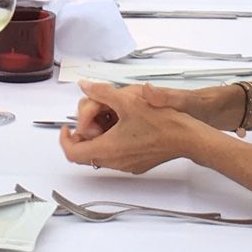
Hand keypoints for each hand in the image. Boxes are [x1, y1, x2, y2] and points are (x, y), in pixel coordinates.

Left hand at [59, 82, 212, 172]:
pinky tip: (123, 126)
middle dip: (83, 136)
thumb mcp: (127, 100)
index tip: (68, 126)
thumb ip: (101, 92)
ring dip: (98, 139)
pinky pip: (116, 157)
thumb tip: (84, 86)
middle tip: (90, 119)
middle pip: (85, 155)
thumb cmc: (161, 122)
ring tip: (107, 119)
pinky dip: (112, 144)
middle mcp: (115, 162)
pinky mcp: (138, 165)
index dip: (64, 139)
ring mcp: (127, 166)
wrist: (187, 138)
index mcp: (108, 149)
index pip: (72, 153)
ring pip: (101, 156)